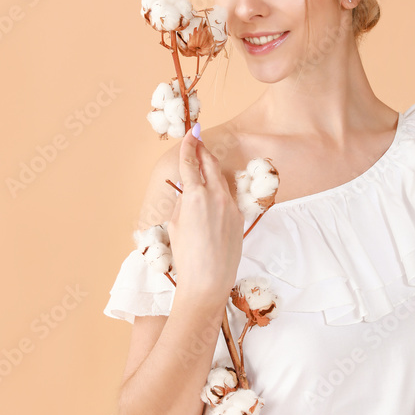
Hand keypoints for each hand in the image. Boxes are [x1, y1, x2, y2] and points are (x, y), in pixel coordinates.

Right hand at [166, 128, 244, 301]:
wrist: (209, 280)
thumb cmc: (186, 256)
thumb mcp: (175, 225)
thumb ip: (182, 202)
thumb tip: (186, 190)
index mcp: (195, 196)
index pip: (191, 162)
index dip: (189, 145)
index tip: (190, 133)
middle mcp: (216, 196)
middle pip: (210, 164)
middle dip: (203, 150)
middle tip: (198, 140)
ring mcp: (230, 206)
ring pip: (221, 179)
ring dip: (212, 169)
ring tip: (205, 162)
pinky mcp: (239, 216)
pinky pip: (227, 196)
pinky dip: (219, 189)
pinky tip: (213, 193)